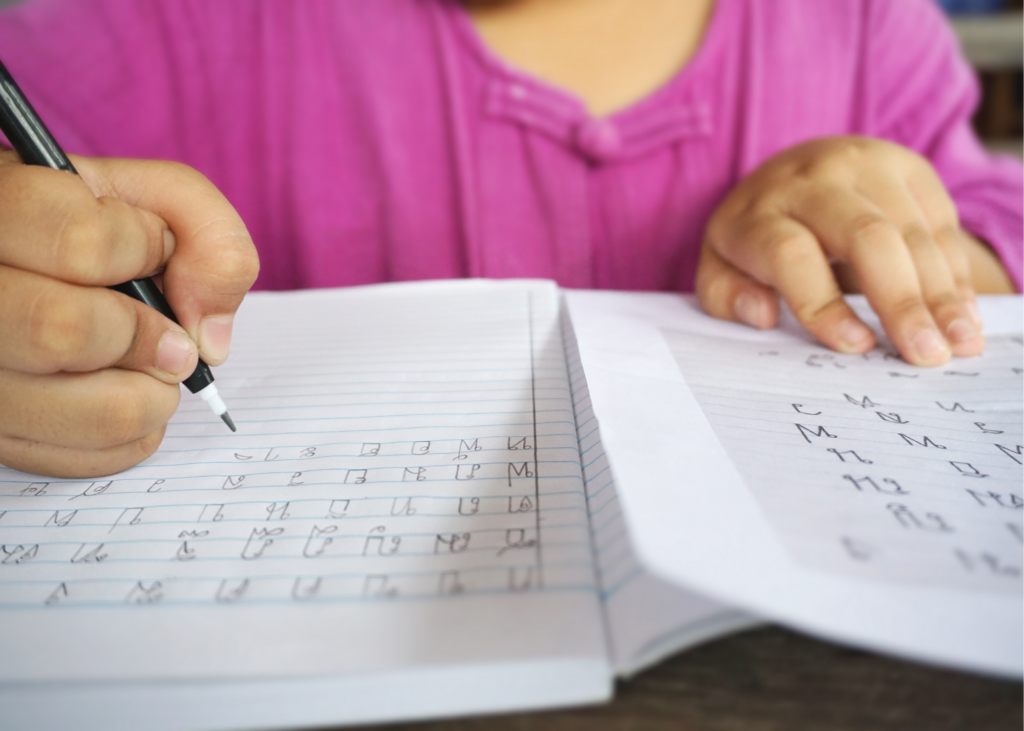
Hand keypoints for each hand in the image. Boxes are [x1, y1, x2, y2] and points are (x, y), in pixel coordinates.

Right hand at [0, 152, 257, 476]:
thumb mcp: (152, 199)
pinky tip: (126, 392)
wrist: (39, 273)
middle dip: (148, 337)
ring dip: (151, 394)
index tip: (153, 248)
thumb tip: (207, 338)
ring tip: (153, 366)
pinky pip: (83, 459)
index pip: (80, 242)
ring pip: (81, 410)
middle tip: (172, 336)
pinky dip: (133, 433)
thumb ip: (206, 234)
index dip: (143, 249)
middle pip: (62, 332)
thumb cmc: (98, 229)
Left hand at [696, 136, 993, 365]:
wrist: (790, 172)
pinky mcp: (907, 165)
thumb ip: (727, 297)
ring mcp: (864, 164)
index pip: (791, 255)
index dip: (823, 304)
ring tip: (960, 344)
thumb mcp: (720, 268)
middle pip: (865, 236)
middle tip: (924, 355)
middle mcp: (812, 179)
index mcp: (758, 212)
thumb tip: (761, 315)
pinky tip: (963, 313)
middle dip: (900, 301)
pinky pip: (940, 220)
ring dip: (941, 292)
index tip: (856, 348)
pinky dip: (955, 271)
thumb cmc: (755, 238)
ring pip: (911, 229)